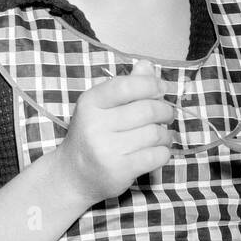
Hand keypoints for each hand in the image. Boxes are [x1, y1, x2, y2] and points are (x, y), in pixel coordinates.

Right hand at [57, 58, 175, 203]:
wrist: (74, 175)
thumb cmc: (93, 136)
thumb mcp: (101, 108)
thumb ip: (125, 87)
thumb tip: (148, 65)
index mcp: (90, 102)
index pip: (128, 85)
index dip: (152, 84)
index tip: (163, 88)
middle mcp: (95, 124)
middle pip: (147, 110)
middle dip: (165, 111)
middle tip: (167, 115)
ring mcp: (106, 149)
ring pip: (155, 133)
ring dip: (166, 134)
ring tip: (163, 136)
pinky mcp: (119, 170)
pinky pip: (156, 155)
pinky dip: (164, 152)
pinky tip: (158, 150)